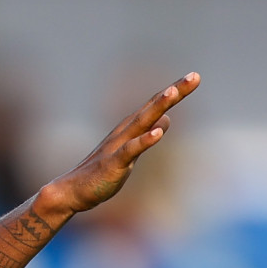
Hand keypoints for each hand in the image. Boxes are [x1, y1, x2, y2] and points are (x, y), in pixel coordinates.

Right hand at [38, 71, 199, 219]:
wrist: (72, 191)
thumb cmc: (100, 172)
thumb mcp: (130, 153)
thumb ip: (147, 135)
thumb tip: (167, 120)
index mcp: (129, 129)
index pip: (154, 105)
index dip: (175, 91)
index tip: (194, 76)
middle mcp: (124, 132)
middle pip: (152, 108)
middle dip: (174, 92)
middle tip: (194, 76)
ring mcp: (117, 146)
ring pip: (141, 123)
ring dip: (157, 107)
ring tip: (173, 92)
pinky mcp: (113, 164)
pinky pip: (130, 151)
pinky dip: (143, 141)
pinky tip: (157, 134)